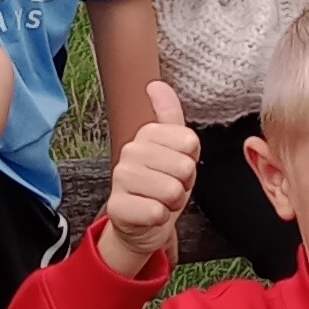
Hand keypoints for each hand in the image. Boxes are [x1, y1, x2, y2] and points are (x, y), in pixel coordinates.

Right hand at [101, 79, 200, 270]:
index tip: (176, 168)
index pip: (190, 142)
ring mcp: (120, 178)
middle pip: (184, 167)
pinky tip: (149, 214)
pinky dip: (159, 218)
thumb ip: (169, 115)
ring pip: (171, 190)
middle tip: (169, 187)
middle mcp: (130, 151)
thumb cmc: (160, 185)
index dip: (191, 160)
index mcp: (146, 134)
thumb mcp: (174, 149)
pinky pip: (156, 212)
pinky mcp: (117, 206)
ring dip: (172, 203)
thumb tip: (156, 84)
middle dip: (183, 184)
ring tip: (160, 200)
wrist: (141, 223)